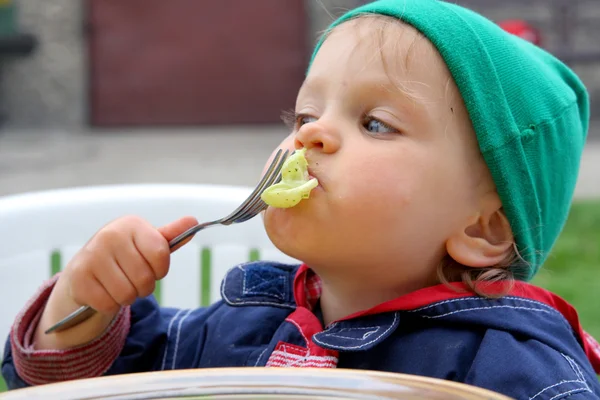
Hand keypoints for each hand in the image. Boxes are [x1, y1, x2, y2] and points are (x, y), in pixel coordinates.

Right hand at [60, 215, 197, 314]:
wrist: (85, 269)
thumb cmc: (125, 256)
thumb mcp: (148, 243)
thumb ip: (171, 236)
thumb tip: (193, 221)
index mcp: (131, 224)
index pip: (161, 254)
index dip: (160, 269)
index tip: (151, 266)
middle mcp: (109, 235)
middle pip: (145, 278)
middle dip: (144, 286)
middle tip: (132, 278)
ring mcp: (92, 255)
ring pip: (127, 293)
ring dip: (128, 296)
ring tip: (119, 285)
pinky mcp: (79, 277)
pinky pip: (109, 304)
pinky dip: (110, 304)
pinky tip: (103, 291)